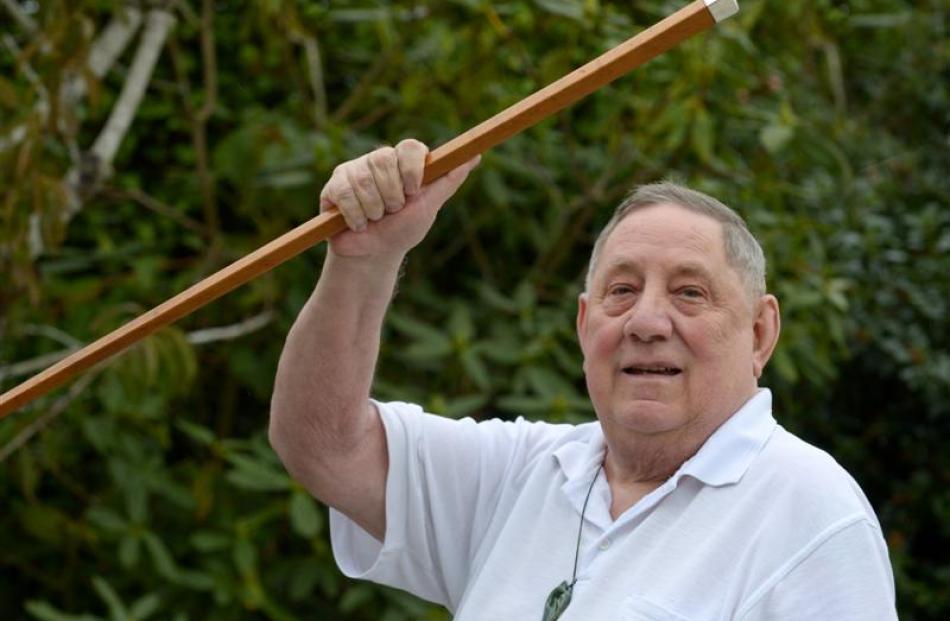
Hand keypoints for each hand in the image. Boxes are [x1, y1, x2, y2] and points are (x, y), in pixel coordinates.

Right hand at [320, 139, 479, 259]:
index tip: (413, 191)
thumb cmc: (403, 230)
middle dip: (391, 194)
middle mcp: (379, 160)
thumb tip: (475, 155)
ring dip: (373, 209)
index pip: (410, 147)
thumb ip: (449, 180)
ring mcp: (354, 170)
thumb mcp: (429, 206)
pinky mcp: (334, 185)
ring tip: (374, 220)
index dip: (412, 168)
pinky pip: (344, 192)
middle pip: (384, 160)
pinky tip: (358, 224)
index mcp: (403, 162)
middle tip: (392, 211)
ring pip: (363, 179)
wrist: (373, 255)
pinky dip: (355, 214)